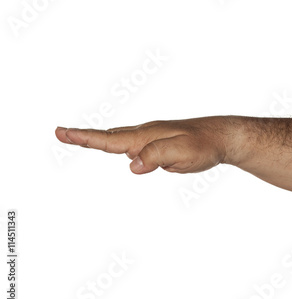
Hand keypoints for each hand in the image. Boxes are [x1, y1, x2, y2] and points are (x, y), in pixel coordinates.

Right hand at [55, 117, 231, 173]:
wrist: (222, 137)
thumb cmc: (204, 144)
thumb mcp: (182, 152)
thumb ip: (156, 156)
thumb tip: (132, 165)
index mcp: (146, 136)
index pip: (109, 139)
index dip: (85, 138)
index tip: (62, 133)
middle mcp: (146, 135)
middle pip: (109, 136)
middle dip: (85, 137)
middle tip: (61, 133)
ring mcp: (152, 139)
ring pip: (121, 140)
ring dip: (100, 140)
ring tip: (80, 138)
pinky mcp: (160, 147)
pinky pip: (135, 147)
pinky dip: (120, 145)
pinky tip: (122, 150)